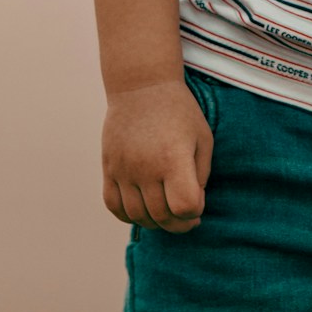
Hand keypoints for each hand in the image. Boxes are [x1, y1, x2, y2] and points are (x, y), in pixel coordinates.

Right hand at [102, 80, 212, 234]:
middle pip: (161, 216)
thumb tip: (191, 207)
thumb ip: (200, 175)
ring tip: (166, 213)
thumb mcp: (202, 139)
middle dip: (179, 224)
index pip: (184, 206)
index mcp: (173, 158)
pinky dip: (128, 216)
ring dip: (155, 223)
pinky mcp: (109, 167)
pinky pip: (114, 205)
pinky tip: (142, 209)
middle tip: (187, 218)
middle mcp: (146, 167)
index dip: (195, 212)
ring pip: (137, 216)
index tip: (198, 201)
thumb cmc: (179, 112)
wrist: (141, 87)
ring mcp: (124, 169)